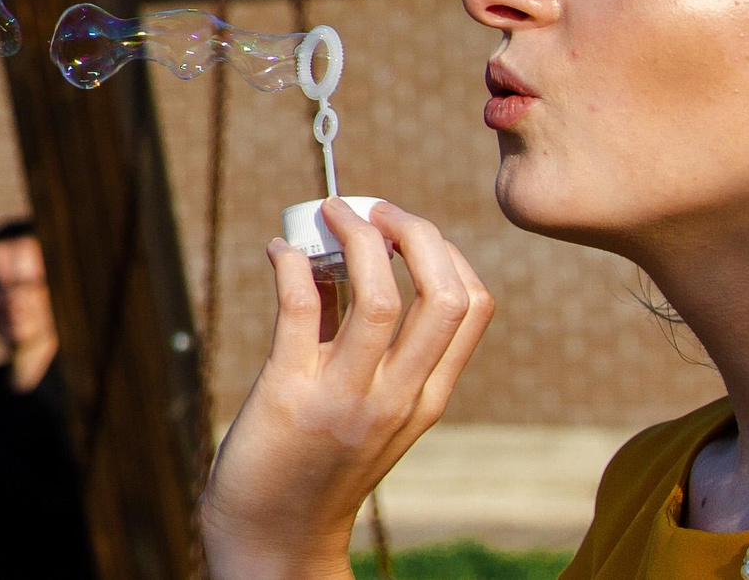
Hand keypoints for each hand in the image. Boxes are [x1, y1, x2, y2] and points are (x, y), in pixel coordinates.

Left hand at [200, 199, 493, 579]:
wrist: (275, 540)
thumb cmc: (314, 462)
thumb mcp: (362, 402)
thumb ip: (355, 331)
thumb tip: (335, 251)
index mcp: (427, 397)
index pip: (473, 306)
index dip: (447, 249)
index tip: (407, 225)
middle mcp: (398, 398)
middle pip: (442, 293)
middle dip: (414, 230)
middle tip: (374, 208)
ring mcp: (347, 399)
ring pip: (381, 298)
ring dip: (356, 236)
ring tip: (329, 213)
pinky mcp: (291, 397)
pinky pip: (300, 310)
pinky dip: (291, 263)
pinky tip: (279, 252)